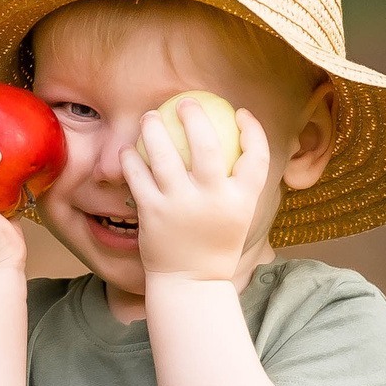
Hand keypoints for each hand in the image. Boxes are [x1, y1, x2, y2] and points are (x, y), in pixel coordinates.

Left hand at [122, 97, 269, 282]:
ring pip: (165, 154)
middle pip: (208, 145)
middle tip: (185, 102)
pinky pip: (138, 175)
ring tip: (150, 117)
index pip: (257, 156)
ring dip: (154, 128)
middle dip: (195, 116)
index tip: (240, 113)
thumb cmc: (214, 246)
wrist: (190, 283)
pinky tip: (129, 150)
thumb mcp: (238, 217)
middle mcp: (214, 200)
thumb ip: (238, 186)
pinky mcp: (152, 212)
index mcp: (242, 201)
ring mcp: (181, 205)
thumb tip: (238, 146)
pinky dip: (132, 158)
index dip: (253, 130)